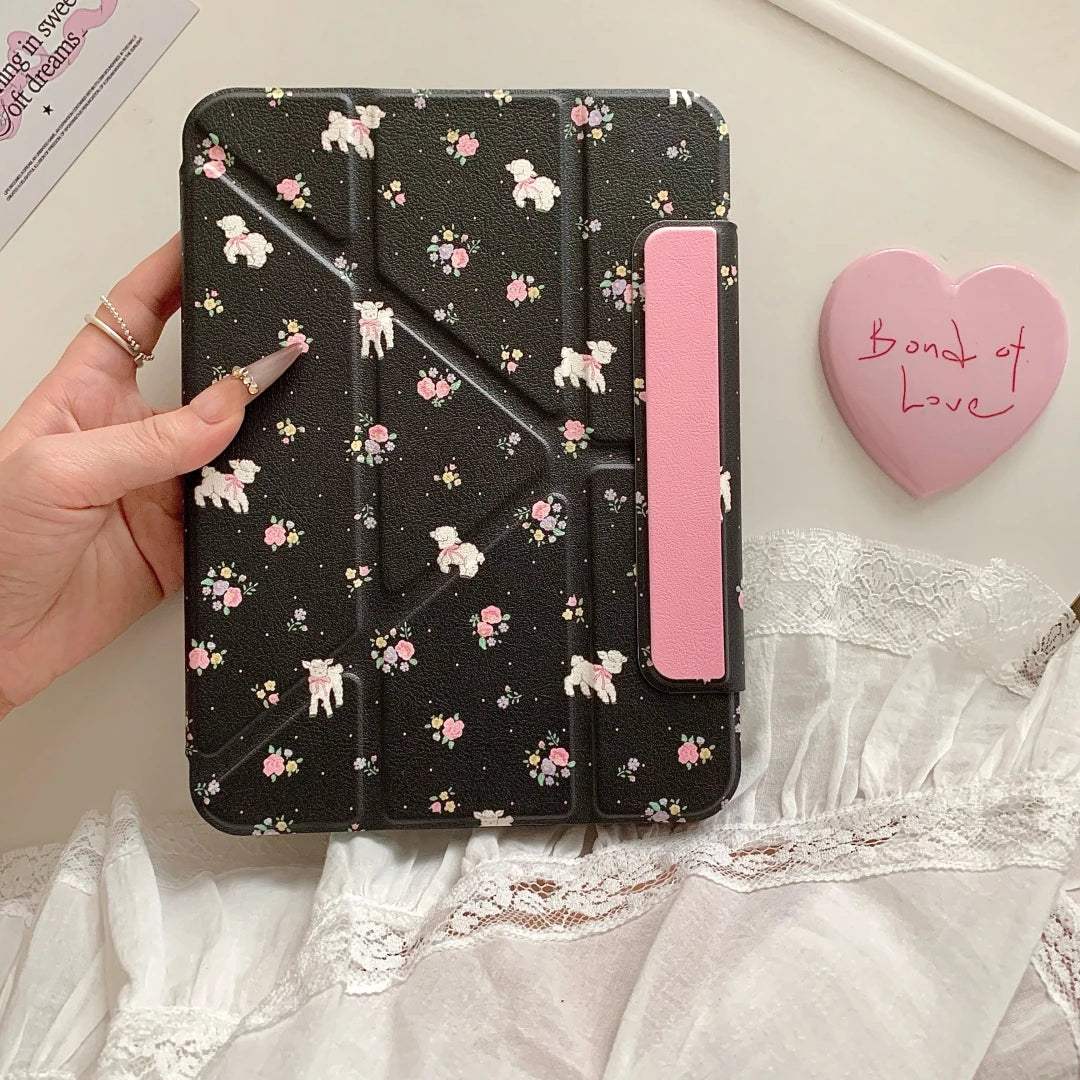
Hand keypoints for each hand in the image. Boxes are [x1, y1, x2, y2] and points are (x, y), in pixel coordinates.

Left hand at [0, 236, 300, 717]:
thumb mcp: (58, 470)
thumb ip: (149, 440)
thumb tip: (228, 407)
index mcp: (86, 394)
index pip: (138, 315)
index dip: (174, 274)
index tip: (215, 246)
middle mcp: (131, 437)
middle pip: (202, 380)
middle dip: (244, 358)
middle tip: (288, 339)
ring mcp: (161, 490)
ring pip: (231, 450)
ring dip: (262, 440)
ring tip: (295, 419)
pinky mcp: (183, 542)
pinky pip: (237, 514)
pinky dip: (263, 506)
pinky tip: (278, 493)